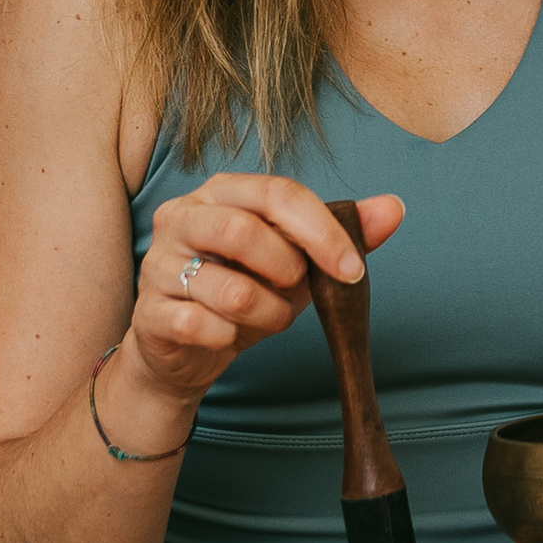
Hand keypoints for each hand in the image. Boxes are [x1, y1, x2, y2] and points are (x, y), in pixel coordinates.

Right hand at [103, 174, 407, 436]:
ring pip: (229, 289)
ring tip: (266, 317)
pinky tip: (227, 335)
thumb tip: (393, 208)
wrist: (186, 350)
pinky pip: (202, 326)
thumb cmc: (244, 292)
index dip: (322, 232)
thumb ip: (343, 235)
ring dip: (267, 314)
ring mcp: (159, 264)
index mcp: (222, 193)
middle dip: (287, 271)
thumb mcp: (299, 263)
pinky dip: (230, 338)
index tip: (353, 270)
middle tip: (295, 291)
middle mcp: (182, 217)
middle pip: (242, 231)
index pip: (277, 193)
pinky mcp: (148, 311)